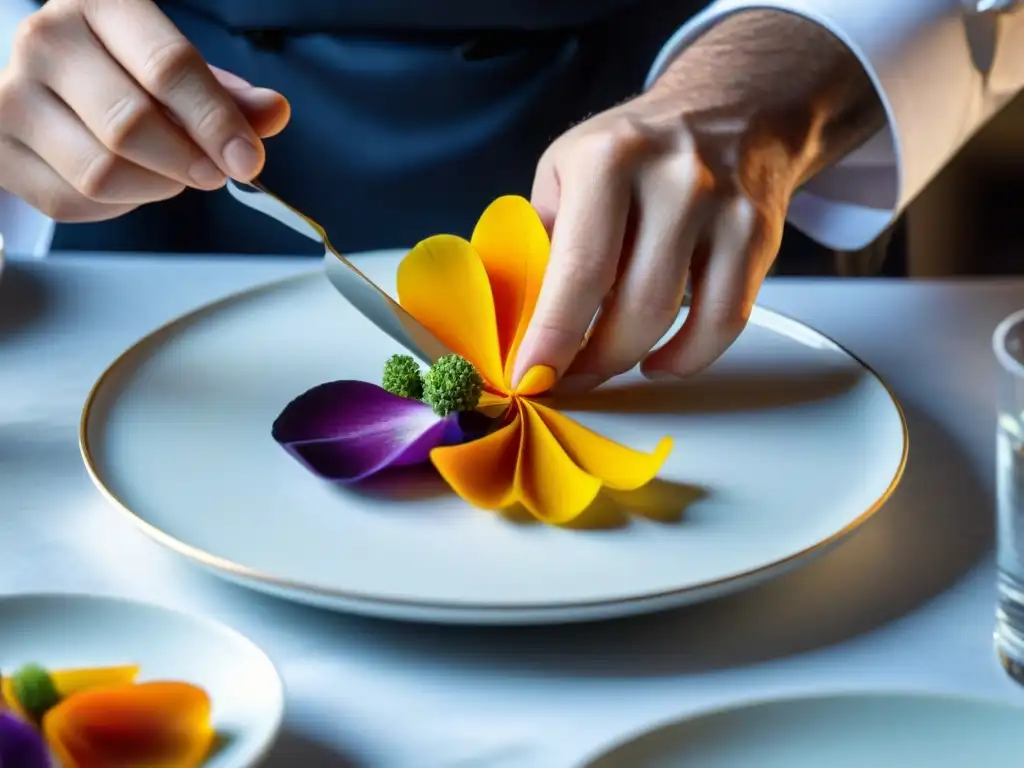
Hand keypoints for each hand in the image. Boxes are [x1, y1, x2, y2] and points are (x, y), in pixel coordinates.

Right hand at [0, 0, 289, 221]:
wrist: (46, 84)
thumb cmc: (123, 73)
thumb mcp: (180, 72)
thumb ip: (228, 97)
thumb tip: (274, 113)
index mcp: (102, 5)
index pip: (168, 66)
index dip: (215, 121)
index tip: (248, 159)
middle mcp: (48, 41)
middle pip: (130, 125)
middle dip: (186, 161)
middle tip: (213, 173)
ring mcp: (13, 94)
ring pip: (101, 172)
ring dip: (153, 187)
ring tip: (168, 172)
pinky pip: (71, 201)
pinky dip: (116, 206)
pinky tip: (127, 183)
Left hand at [517, 95, 788, 393]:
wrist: (731, 108)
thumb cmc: (635, 148)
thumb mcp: (567, 168)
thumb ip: (542, 236)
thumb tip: (518, 316)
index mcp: (608, 160)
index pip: (579, 269)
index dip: (554, 336)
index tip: (532, 376)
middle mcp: (673, 180)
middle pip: (632, 306)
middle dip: (592, 360)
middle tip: (567, 374)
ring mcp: (723, 209)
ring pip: (677, 320)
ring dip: (631, 360)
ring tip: (604, 364)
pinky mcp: (759, 235)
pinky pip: (725, 321)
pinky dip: (688, 356)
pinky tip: (660, 358)